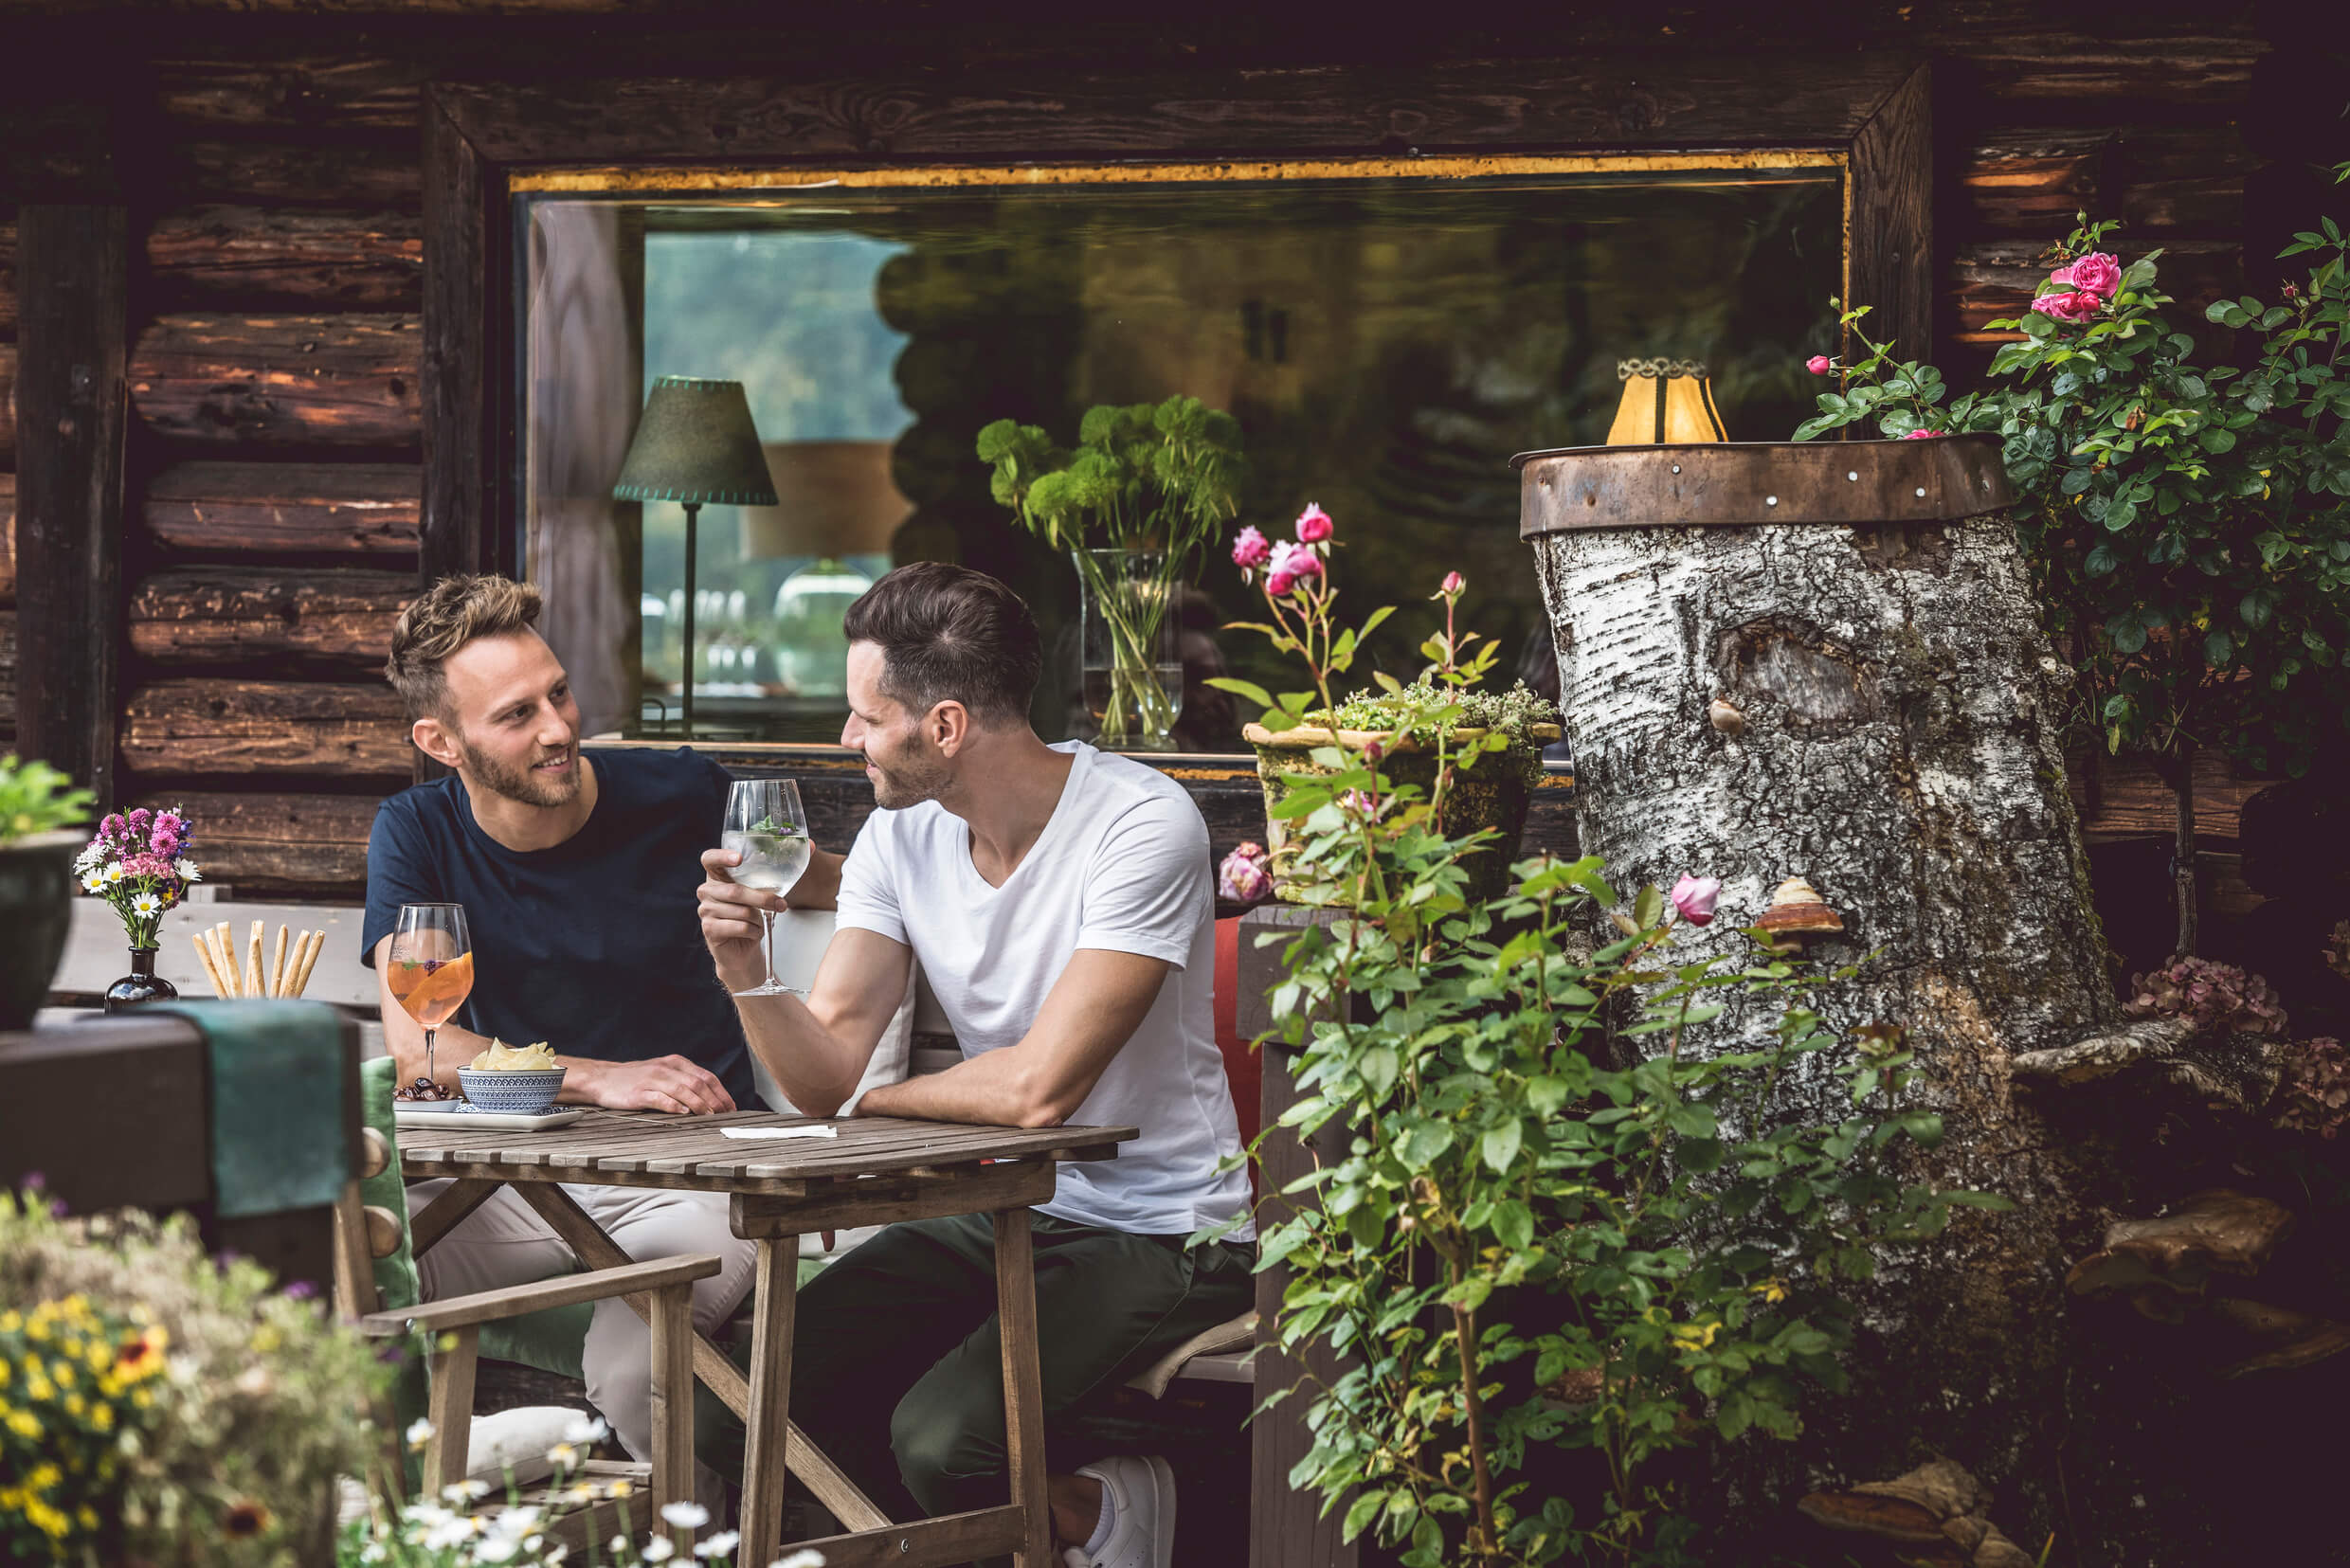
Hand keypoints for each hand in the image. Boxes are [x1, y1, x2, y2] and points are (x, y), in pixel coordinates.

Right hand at [575, 1055, 735, 1114]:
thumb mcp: (663, 1073)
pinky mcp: (639, 1093)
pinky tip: (684, 1113)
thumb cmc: (635, 1079)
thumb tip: (710, 1099)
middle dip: (716, 1100)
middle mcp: (666, 1069)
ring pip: (683, 1090)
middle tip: (726, 1115)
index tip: (732, 1108)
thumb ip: (684, 1081)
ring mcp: (653, 1079)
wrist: (602, 1079)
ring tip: (710, 1116)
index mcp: (676, 1063)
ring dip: (700, 1104)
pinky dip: (674, 1105)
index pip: (706, 1077)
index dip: (722, 1093)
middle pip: (698, 1083)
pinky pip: (660, 1098)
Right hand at [699, 847, 781, 992]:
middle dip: (763, 899)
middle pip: (735, 890)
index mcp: (717, 875)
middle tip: (781, 905)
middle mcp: (707, 890)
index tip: (740, 858)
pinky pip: (740, 927)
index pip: (710, 858)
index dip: (722, 856)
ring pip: (741, 911)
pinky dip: (754, 931)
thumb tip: (811, 845)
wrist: (743, 947)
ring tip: (761, 922)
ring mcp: (705, 910)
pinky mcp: (710, 929)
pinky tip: (753, 932)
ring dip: (759, 919)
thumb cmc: (754, 913)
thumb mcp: (765, 889)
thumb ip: (784, 867)